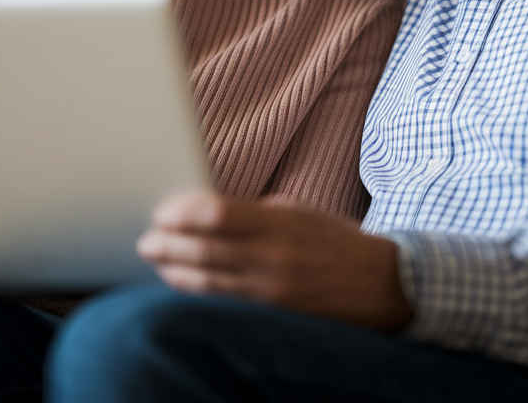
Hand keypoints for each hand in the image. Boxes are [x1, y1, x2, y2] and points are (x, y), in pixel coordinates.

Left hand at [137, 191, 413, 331]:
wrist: (380, 285)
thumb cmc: (333, 242)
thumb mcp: (298, 212)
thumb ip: (253, 213)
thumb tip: (203, 212)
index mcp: (281, 222)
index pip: (217, 214)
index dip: (182, 213)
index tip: (163, 211)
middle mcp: (274, 257)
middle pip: (203, 250)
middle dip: (167, 244)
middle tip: (146, 240)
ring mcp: (273, 290)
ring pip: (206, 282)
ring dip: (173, 271)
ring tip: (156, 261)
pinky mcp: (274, 316)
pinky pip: (223, 304)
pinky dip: (196, 293)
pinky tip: (180, 284)